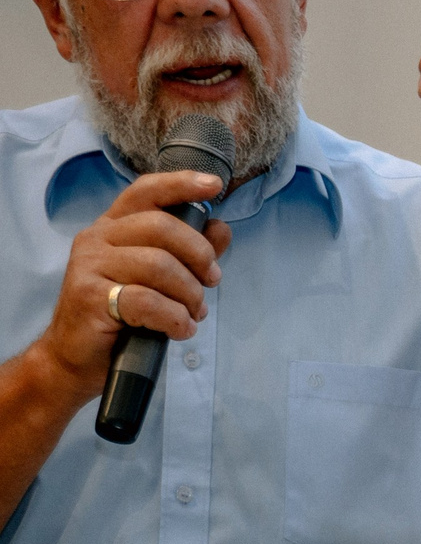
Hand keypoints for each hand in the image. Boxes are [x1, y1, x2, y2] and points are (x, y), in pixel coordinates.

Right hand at [31, 172, 232, 397]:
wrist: (76, 359)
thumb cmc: (121, 318)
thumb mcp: (158, 281)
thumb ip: (188, 254)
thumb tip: (221, 228)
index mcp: (113, 228)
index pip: (146, 192)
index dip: (181, 184)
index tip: (214, 185)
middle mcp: (97, 239)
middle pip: (162, 227)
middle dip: (199, 256)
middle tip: (210, 282)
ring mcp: (89, 266)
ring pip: (159, 265)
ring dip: (190, 294)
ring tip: (192, 314)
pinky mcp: (89, 297)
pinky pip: (148, 301)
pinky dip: (175, 319)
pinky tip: (179, 329)